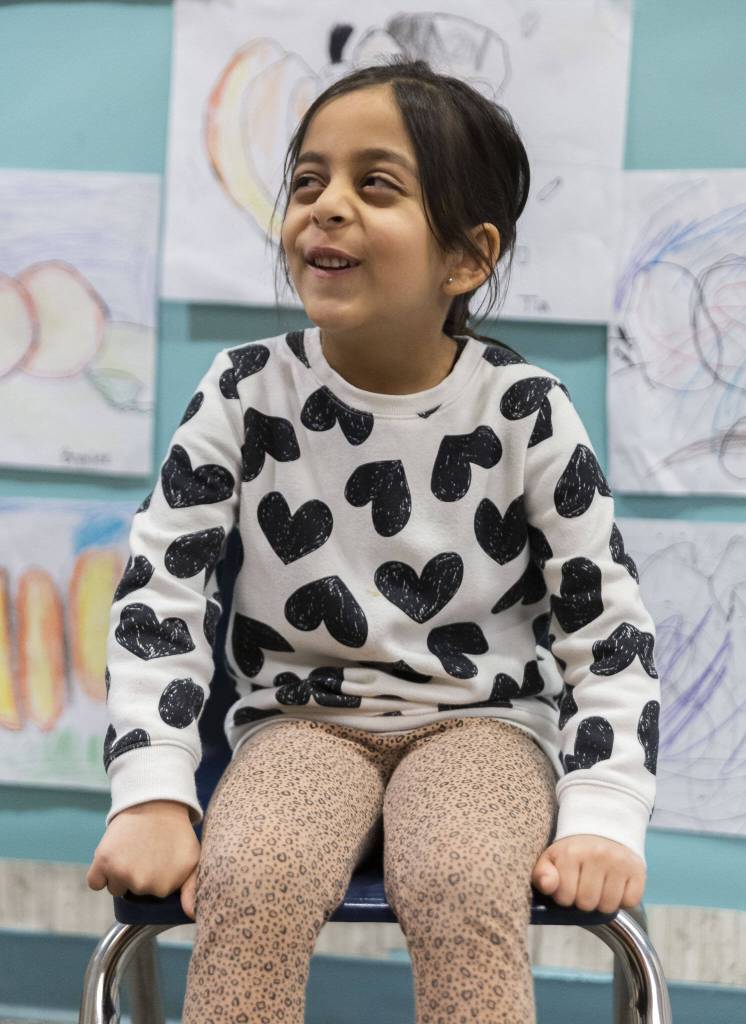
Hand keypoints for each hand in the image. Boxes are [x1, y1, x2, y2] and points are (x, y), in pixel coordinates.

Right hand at [86, 800, 201, 920]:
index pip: (153, 896)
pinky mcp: (102, 861)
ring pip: (114, 887)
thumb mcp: (192, 859)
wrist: (155, 802)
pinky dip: (100, 873)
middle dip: (138, 876)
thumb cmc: (175, 832)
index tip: (160, 860)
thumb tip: (192, 916)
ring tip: (133, 849)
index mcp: (165, 887)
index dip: (156, 878)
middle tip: (147, 852)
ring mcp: (121, 873)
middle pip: (133, 892)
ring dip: (119, 873)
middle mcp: (143, 884)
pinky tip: (114, 854)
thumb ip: (193, 889)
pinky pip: (95, 882)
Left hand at [531, 834, 645, 913]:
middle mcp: (597, 855)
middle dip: (583, 900)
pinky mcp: (637, 869)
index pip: (564, 898)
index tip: (568, 884)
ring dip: (603, 902)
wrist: (602, 826)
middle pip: (587, 904)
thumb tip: (548, 886)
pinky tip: (616, 884)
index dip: (564, 896)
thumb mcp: (551, 858)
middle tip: (584, 884)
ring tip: (599, 885)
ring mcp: (619, 862)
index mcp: (571, 853)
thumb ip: (542, 874)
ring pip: (609, 906)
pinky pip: (630, 901)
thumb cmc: (574, 850)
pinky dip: (623, 899)